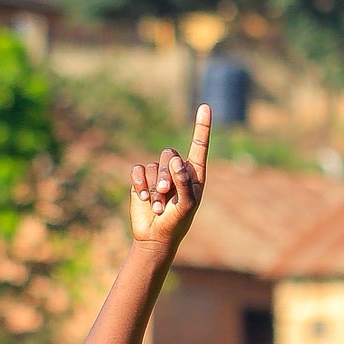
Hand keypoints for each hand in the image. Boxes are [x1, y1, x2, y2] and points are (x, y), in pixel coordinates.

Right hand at [128, 105, 211, 252]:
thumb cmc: (177, 222)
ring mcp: (158, 174)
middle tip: (166, 193)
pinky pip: (138, 169)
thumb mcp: (187, 205)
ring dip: (154, 187)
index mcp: (194, 174)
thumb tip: (177, 160)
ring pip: (153, 165)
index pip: (199, 146)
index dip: (202, 127)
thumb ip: (184, 182)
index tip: (205, 106)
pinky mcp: (141, 179)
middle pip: (169, 155)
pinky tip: (143, 198)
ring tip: (157, 205)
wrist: (155, 236)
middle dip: (166, 174)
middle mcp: (176, 170)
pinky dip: (140, 183)